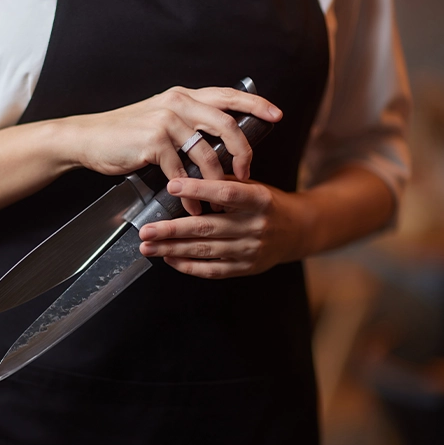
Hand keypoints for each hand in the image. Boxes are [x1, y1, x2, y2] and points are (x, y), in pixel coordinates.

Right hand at [65, 86, 281, 214]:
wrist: (88, 138)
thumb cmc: (125, 133)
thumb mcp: (160, 118)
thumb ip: (186, 122)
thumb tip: (216, 143)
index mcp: (184, 96)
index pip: (228, 95)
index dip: (256, 104)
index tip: (277, 115)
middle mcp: (178, 103)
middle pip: (226, 124)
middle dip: (243, 152)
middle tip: (247, 174)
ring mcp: (166, 121)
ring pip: (206, 153)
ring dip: (216, 182)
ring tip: (220, 201)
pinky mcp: (154, 142)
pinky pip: (182, 173)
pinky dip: (191, 195)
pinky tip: (193, 208)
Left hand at [138, 178, 311, 278]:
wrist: (298, 230)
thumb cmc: (268, 203)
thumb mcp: (254, 185)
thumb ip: (223, 182)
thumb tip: (186, 175)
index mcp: (259, 200)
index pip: (226, 193)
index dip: (198, 189)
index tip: (171, 185)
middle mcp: (255, 227)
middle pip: (207, 228)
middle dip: (171, 230)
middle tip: (145, 230)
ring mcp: (250, 250)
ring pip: (205, 251)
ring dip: (172, 249)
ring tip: (147, 246)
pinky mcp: (246, 268)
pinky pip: (212, 269)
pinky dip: (188, 265)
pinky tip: (168, 258)